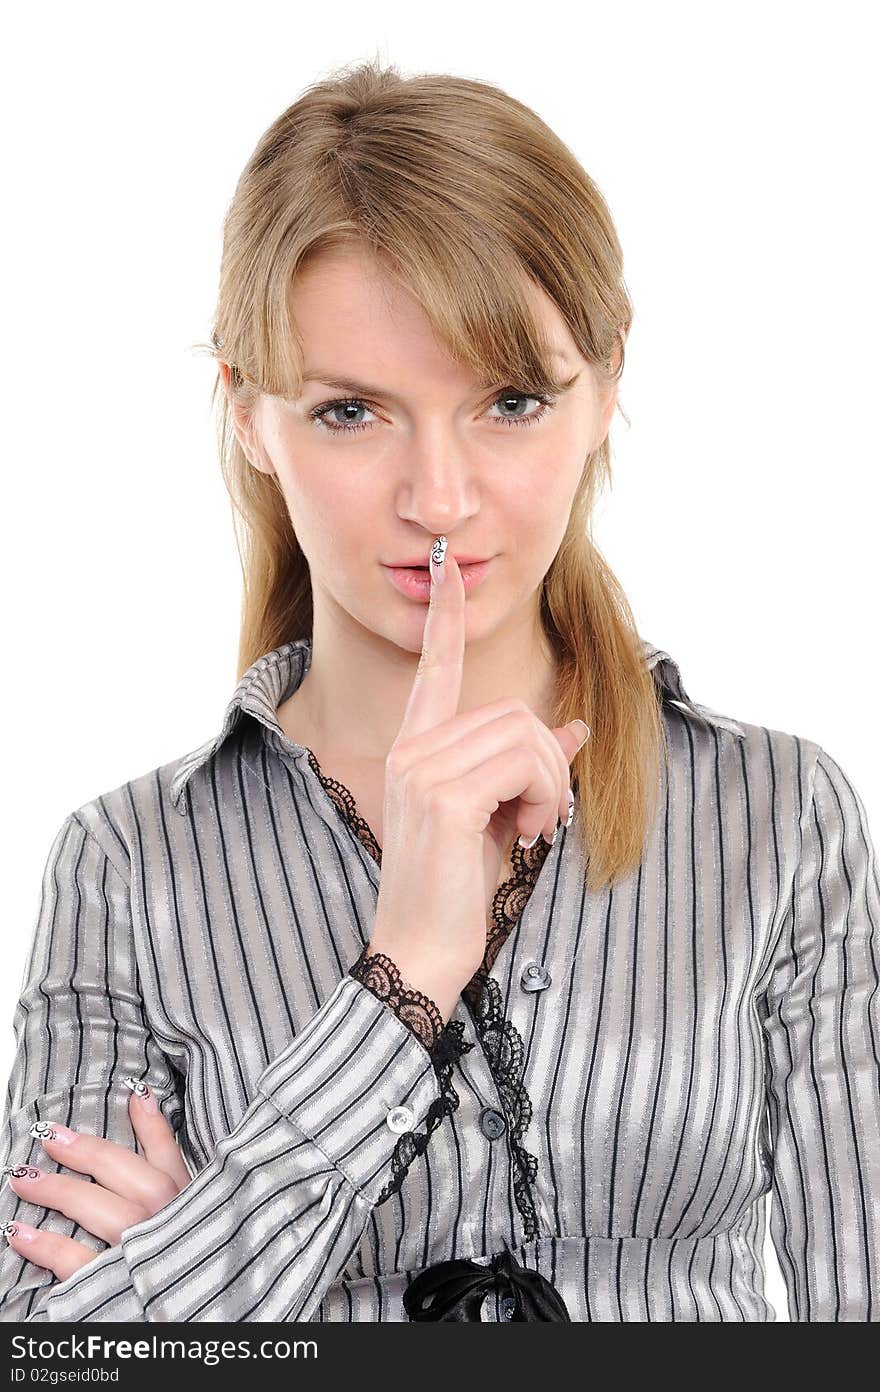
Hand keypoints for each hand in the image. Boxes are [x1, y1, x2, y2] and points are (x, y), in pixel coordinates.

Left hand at [2, 1081, 189, 1280]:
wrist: (194, 1324)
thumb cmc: (183, 1259)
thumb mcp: (192, 1208)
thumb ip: (166, 1153)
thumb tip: (143, 1097)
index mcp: (188, 1204)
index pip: (169, 1156)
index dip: (149, 1124)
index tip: (129, 1092)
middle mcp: (169, 1225)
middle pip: (131, 1179)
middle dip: (88, 1154)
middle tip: (49, 1136)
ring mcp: (144, 1256)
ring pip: (106, 1213)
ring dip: (61, 1191)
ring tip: (23, 1178)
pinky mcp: (116, 1290)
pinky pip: (79, 1263)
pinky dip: (47, 1246)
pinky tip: (20, 1232)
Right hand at [369, 536, 588, 1010]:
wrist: (420, 950)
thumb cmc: (455, 890)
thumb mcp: (498, 818)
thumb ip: (528, 768)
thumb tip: (576, 728)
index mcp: (417, 749)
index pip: (434, 670)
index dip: (445, 620)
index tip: (450, 571)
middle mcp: (412, 749)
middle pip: (514, 711)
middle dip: (549, 762)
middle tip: (543, 815)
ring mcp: (422, 769)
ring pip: (526, 735)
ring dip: (550, 785)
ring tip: (531, 829)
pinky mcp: (442, 796)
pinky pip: (525, 764)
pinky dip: (545, 798)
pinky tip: (526, 836)